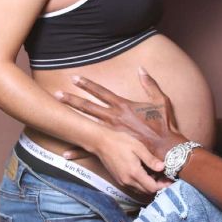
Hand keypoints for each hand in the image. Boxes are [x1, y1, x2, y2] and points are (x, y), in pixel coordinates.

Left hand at [56, 68, 182, 160]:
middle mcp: (113, 118)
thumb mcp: (160, 100)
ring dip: (70, 121)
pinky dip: (79, 151)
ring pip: (86, 125)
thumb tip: (141, 69)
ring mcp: (111, 134)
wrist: (166, 149)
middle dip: (72, 100)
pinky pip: (92, 150)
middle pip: (88, 107)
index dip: (87, 84)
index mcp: (123, 106)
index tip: (75, 78)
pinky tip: (65, 152)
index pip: (101, 92)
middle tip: (57, 94)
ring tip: (54, 118)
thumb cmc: (164, 125)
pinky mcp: (112, 148)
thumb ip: (150, 84)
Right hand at [91, 127, 169, 195]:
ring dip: (150, 186)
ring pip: (140, 190)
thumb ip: (150, 159)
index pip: (152, 187)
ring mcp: (122, 182)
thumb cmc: (120, 142)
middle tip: (166, 178)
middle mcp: (128, 181)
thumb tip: (162, 167)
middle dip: (158, 186)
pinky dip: (142, 184)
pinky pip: (134, 187)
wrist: (101, 143)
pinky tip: (146, 174)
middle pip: (147, 191)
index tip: (171, 181)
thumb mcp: (138, 147)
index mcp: (134, 173)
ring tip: (157, 175)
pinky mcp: (119, 180)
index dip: (163, 186)